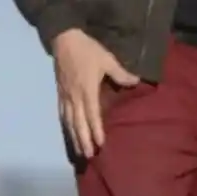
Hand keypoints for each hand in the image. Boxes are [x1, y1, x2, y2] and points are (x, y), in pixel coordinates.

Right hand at [51, 29, 138, 157]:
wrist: (64, 39)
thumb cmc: (87, 50)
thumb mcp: (107, 59)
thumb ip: (120, 73)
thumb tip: (136, 82)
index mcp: (87, 90)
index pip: (92, 115)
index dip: (96, 130)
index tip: (100, 144)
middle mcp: (75, 97)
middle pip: (79, 123)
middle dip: (84, 141)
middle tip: (89, 156)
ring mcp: (66, 97)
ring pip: (69, 122)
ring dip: (75, 138)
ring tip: (80, 152)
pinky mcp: (60, 95)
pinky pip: (63, 115)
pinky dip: (66, 127)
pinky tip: (70, 135)